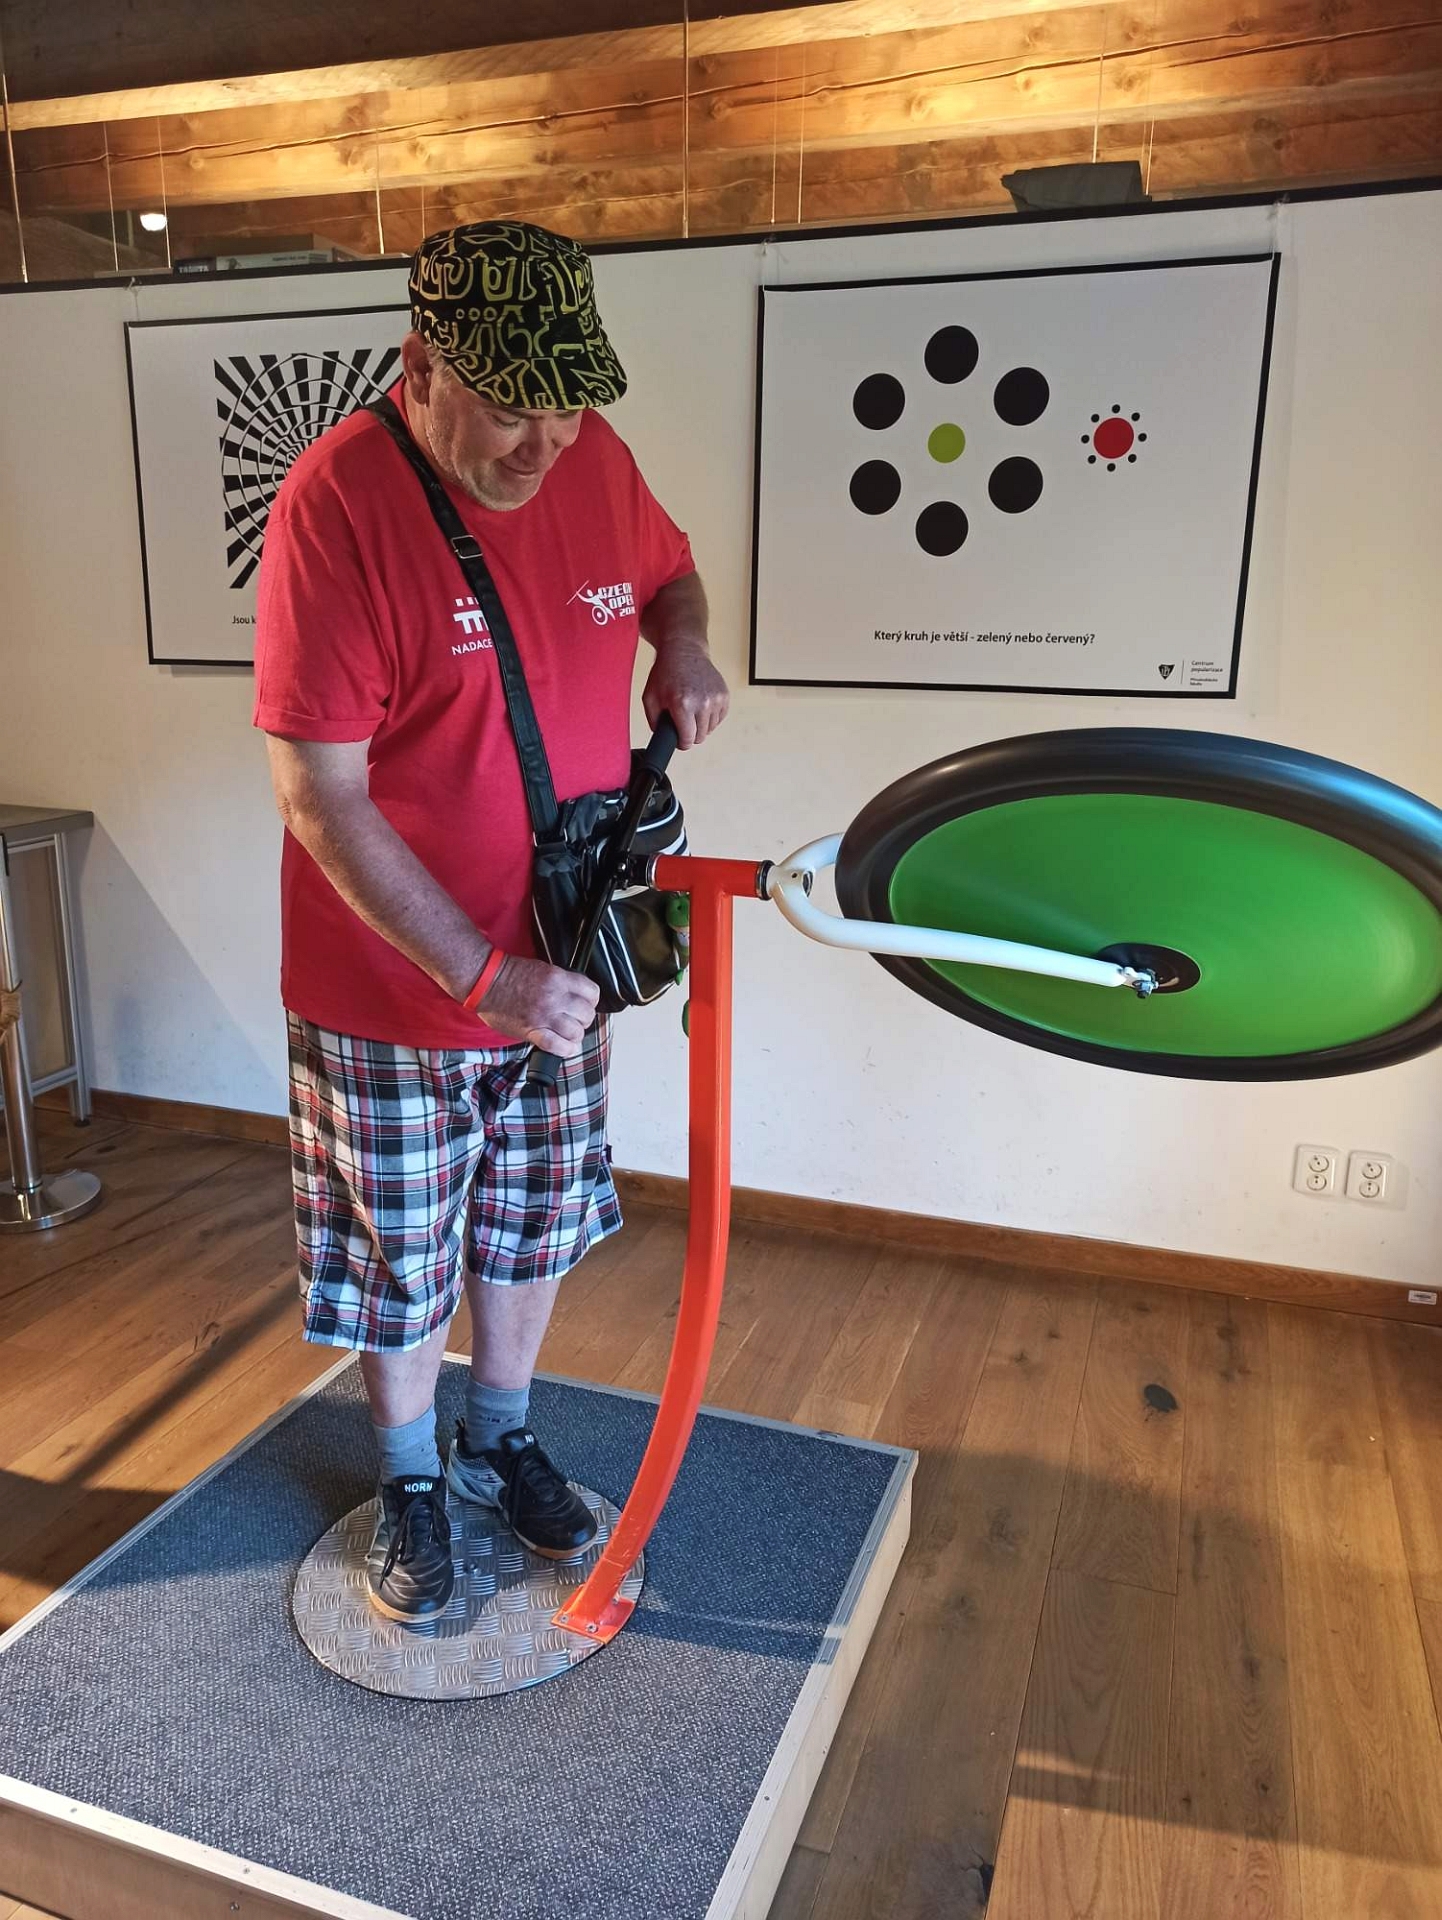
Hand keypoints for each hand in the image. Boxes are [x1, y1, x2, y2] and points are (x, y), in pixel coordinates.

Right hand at [476, 955, 600, 1056]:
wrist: (486, 981)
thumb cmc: (510, 974)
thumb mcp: (543, 969)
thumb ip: (562, 983)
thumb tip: (576, 998)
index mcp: (559, 979)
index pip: (592, 992)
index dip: (591, 1001)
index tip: (585, 1004)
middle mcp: (555, 997)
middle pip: (586, 1014)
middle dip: (584, 1020)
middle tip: (575, 1020)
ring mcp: (544, 1015)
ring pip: (576, 1032)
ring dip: (575, 1035)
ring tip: (568, 1034)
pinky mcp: (532, 1031)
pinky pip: (557, 1046)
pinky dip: (564, 1049)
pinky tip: (564, 1047)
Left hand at [643, 641, 729, 748]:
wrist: (684, 650)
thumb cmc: (666, 673)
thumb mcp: (650, 698)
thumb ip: (654, 722)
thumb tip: (663, 738)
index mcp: (682, 704)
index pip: (688, 739)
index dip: (682, 743)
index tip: (679, 740)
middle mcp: (702, 702)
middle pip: (701, 737)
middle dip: (691, 734)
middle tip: (683, 723)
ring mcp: (716, 698)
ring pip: (711, 729)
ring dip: (701, 725)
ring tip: (691, 711)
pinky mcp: (724, 695)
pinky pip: (719, 718)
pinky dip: (710, 716)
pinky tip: (701, 705)